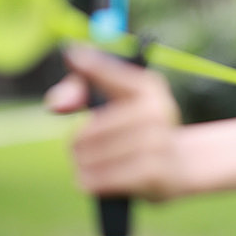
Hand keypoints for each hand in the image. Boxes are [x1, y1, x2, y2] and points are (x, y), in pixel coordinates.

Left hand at [45, 46, 182, 200]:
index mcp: (148, 87)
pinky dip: (90, 181)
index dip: (88, 65)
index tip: (71, 55)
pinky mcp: (154, 173)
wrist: (179, 166)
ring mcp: (158, 143)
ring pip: (91, 155)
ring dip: (82, 163)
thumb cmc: (137, 130)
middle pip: (88, 130)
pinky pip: (102, 179)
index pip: (106, 71)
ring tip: (84, 165)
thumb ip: (80, 91)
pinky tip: (89, 180)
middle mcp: (156, 111)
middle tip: (78, 149)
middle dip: (77, 142)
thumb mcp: (116, 102)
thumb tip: (55, 104)